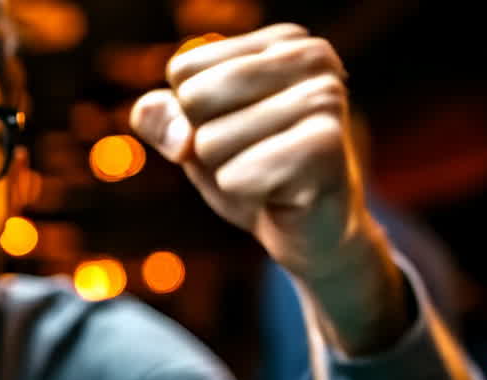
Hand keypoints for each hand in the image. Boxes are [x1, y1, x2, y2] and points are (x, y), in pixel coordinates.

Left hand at [131, 24, 367, 279]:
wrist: (313, 233)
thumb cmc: (253, 174)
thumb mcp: (193, 138)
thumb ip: (161, 119)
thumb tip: (177, 132)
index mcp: (282, 40)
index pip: (183, 69)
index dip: (190, 116)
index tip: (236, 130)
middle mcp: (311, 56)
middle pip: (193, 99)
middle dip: (205, 145)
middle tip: (252, 158)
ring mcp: (324, 98)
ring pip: (208, 142)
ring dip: (227, 174)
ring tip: (270, 177)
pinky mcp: (325, 146)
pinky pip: (235, 177)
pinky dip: (246, 196)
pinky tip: (284, 195)